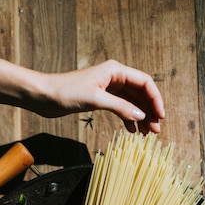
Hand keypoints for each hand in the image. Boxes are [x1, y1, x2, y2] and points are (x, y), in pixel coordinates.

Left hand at [35, 60, 164, 132]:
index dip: (155, 99)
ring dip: (140, 117)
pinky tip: (132, 131)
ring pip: (132, 103)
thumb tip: (141, 116)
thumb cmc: (66, 92)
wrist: (44, 95)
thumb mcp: (96, 100)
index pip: (144, 82)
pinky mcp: (100, 99)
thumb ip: (120, 108)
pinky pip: (120, 108)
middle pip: (140, 94)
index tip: (161, 116)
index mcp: (115, 71)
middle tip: (156, 131)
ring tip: (146, 134)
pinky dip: (127, 119)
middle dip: (149, 111)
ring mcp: (108, 88)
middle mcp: (114, 77)